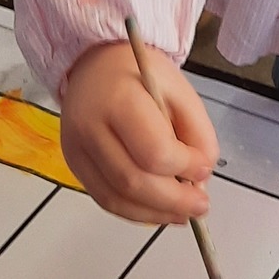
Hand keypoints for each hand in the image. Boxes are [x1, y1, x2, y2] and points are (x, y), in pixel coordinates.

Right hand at [61, 39, 217, 223]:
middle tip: (200, 205)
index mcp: (119, 99)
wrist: (96, 64)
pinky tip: (159, 210)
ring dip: (154, 213)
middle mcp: (90, 127)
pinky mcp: (74, 163)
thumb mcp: (180, 91)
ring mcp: (76, 149)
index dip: (184, 168)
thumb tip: (201, 177)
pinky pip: (104, 198)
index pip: (153, 151)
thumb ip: (198, 133)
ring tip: (183, 214)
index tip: (204, 168)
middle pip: (132, 181)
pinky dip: (134, 211)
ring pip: (115, 198)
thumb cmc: (141, 74)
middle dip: (172, 200)